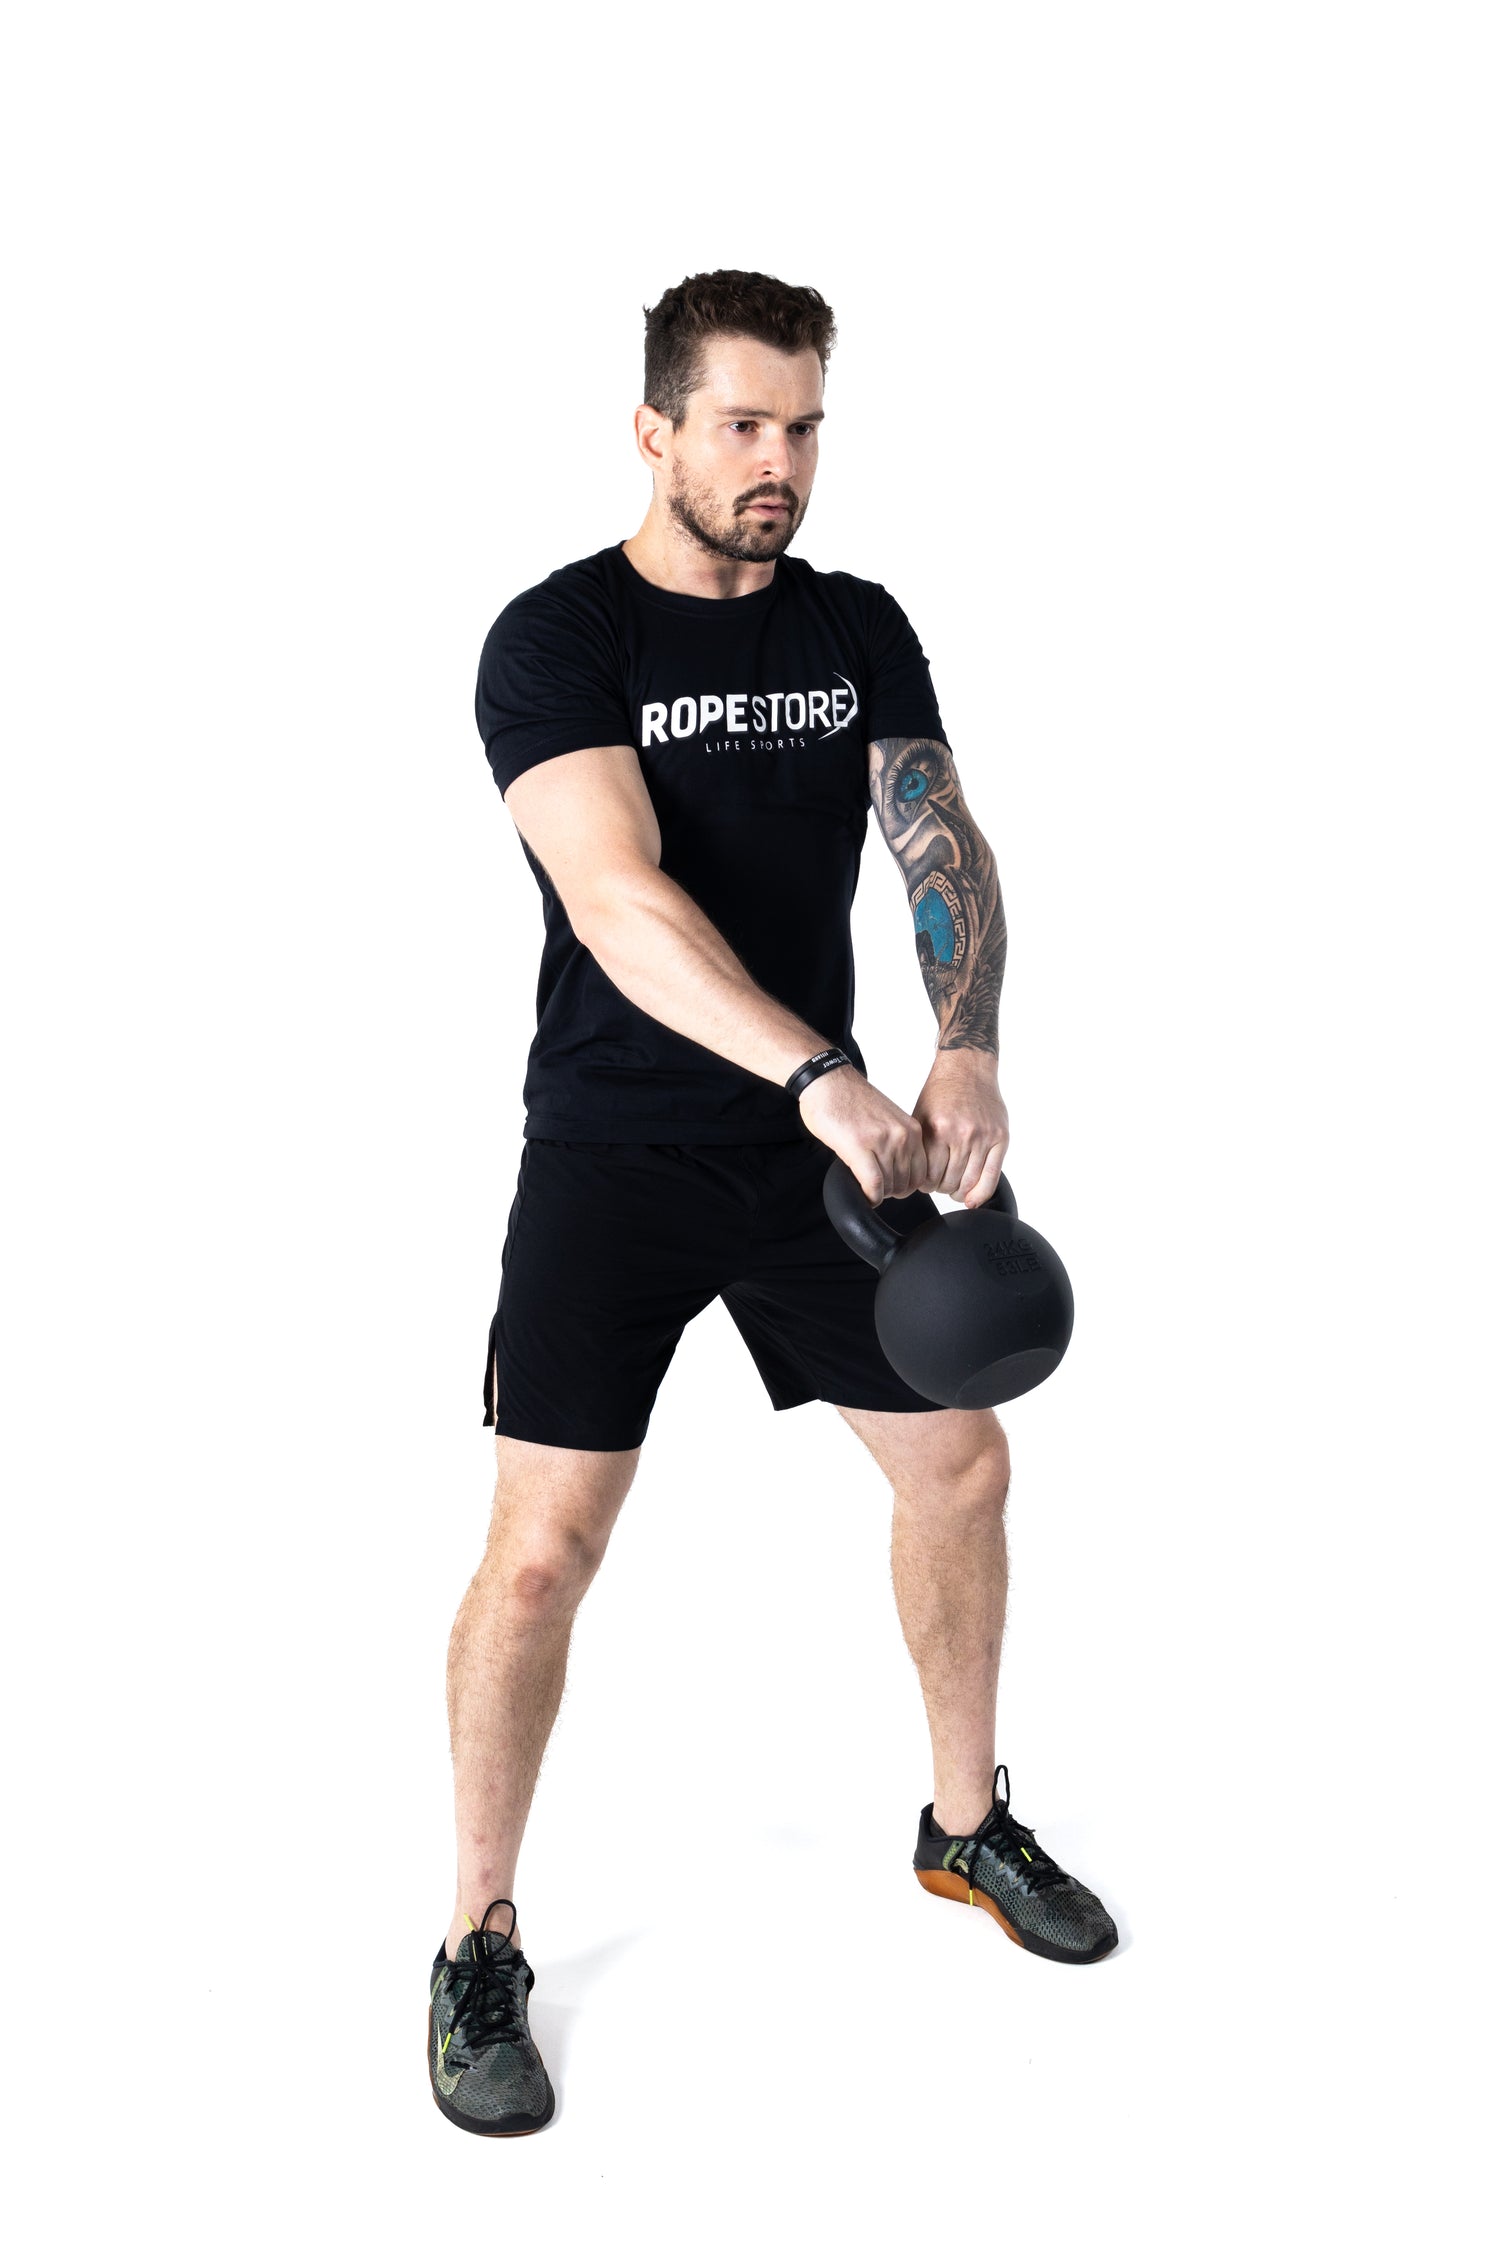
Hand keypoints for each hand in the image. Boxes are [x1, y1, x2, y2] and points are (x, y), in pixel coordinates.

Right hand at [796, 1064, 927, 1205]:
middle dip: (891, 1191)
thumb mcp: (888, 1121)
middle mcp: (902, 1135)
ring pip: (890, 1186)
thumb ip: (897, 1143)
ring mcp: (882, 1141)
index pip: (922, 1173)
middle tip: (876, 1188)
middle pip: (906, 1183)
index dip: (906, 1186)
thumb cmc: (850, 1100)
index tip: (892, 1186)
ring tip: (867, 1188)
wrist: (828, 1081)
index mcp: (911, 1129)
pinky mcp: (859, 1147)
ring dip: (879, 1194)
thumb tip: (898, 1173)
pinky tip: (864, 1196)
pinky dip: (870, 1196)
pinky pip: (873, 1184)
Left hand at [910, 1050, 1009, 1207]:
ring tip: (954, 1187)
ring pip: (970, 1183)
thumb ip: (921, 1148)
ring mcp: (984, 1136)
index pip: (929, 1176)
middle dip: (941, 1188)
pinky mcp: (1001, 1138)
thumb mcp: (920, 1117)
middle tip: (940, 1184)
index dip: (925, 1185)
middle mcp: (962, 1134)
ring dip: (960, 1192)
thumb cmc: (941, 1093)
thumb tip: (918, 1182)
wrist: (968, 1069)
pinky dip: (981, 1194)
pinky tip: (972, 1199)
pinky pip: (992, 1177)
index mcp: (938, 1129)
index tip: (925, 1184)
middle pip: (949, 1182)